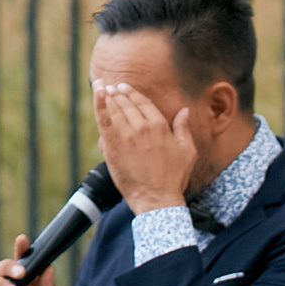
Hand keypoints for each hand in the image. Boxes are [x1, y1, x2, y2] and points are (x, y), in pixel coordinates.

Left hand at [91, 81, 195, 214]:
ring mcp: (126, 136)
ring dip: (107, 95)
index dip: (133, 93)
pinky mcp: (113, 146)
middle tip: (112, 87)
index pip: (143, 103)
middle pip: (127, 104)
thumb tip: (184, 111)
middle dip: (118, 93)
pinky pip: (104, 119)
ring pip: (115, 109)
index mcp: (160, 126)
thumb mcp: (187, 152)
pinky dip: (100, 104)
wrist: (157, 198)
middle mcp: (143, 127)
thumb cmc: (174, 178)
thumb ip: (183, 129)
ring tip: (101, 87)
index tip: (125, 88)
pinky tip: (97, 92)